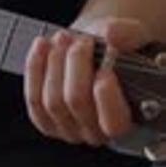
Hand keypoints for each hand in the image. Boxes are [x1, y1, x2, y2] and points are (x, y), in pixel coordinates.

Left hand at [24, 16, 149, 145]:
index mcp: (124, 120)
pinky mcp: (43, 119)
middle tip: (82, 40)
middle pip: (77, 102)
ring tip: (64, 37)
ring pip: (52, 101)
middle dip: (76, 63)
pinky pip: (34, 98)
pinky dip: (35, 67)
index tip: (105, 70)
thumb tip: (112, 34)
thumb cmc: (115, 48)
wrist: (92, 48)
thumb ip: (130, 34)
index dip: (106, 99)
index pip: (113, 123)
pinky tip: (43, 44)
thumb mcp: (132, 36)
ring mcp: (67, 128)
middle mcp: (95, 133)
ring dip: (55, 62)